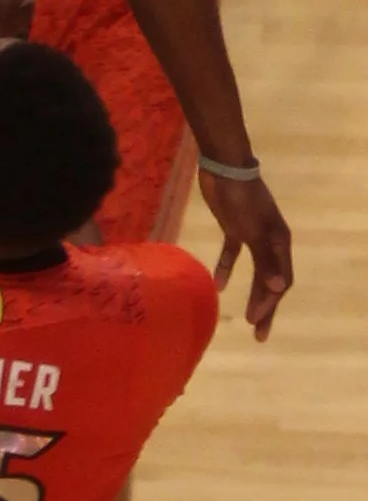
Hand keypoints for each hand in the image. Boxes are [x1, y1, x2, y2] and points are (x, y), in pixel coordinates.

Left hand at [199, 169, 292, 340]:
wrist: (223, 167)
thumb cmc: (241, 198)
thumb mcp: (254, 229)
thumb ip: (266, 258)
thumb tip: (279, 288)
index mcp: (280, 242)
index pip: (280, 281)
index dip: (269, 302)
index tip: (254, 319)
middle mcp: (270, 241)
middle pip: (270, 280)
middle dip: (265, 307)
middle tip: (258, 334)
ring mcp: (252, 234)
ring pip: (255, 270)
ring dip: (252, 293)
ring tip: (246, 318)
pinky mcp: (234, 228)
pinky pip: (233, 254)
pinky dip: (227, 268)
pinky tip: (219, 285)